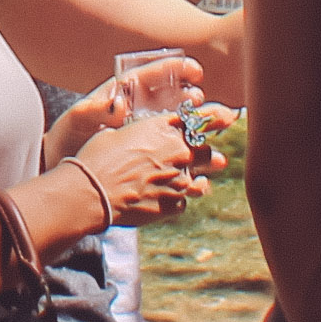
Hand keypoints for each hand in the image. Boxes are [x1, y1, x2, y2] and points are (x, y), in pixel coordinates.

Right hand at [61, 106, 207, 224]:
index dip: (217, 117)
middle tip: (212, 155)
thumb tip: (141, 137)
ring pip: (201, 178)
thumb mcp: (117, 133)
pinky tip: (166, 198)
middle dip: (208, 153)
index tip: (228, 116)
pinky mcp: (174, 205)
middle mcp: (179, 153)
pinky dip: (178, 198)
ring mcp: (179, 181)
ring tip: (200, 179)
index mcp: (164, 129)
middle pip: (207, 151)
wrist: (92, 192)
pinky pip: (184, 200)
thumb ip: (141, 134)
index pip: (200, 119)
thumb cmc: (98, 157)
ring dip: (200, 177)